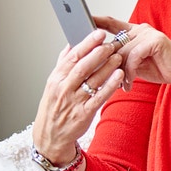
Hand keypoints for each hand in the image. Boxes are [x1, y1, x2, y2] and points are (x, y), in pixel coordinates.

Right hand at [32, 30, 124, 167]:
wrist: (50, 137)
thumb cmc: (54, 108)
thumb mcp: (52, 85)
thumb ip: (63, 65)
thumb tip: (72, 44)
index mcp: (55, 79)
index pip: (72, 57)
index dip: (86, 43)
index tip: (99, 32)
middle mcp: (63, 89)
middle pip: (82, 67)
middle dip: (99, 53)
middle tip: (112, 43)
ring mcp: (73, 102)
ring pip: (92, 81)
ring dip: (108, 67)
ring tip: (119, 56)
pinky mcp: (84, 114)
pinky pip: (99, 97)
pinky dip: (110, 86)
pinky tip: (120, 76)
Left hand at [94, 16, 170, 103]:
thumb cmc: (161, 68)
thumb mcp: (136, 63)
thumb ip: (121, 58)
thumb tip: (100, 62)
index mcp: (135, 32)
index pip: (112, 23)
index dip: (97, 21)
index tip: (84, 21)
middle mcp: (141, 29)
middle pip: (114, 43)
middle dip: (106, 61)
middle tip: (101, 78)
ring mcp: (149, 33)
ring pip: (122, 51)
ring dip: (119, 72)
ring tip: (122, 85)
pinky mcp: (155, 41)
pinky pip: (133, 56)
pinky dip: (130, 72)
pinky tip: (130, 83)